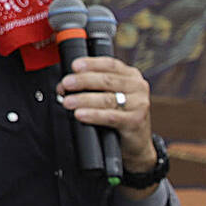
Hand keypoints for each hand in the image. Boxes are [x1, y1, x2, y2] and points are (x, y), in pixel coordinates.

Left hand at [58, 55, 155, 181]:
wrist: (137, 142)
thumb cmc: (121, 115)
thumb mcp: (114, 94)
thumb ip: (97, 84)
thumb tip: (68, 82)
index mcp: (131, 76)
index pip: (110, 64)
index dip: (91, 64)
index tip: (74, 66)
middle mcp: (138, 87)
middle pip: (107, 80)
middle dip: (82, 81)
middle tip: (66, 84)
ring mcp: (139, 104)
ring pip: (107, 99)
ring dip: (84, 99)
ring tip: (68, 101)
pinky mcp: (135, 121)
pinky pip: (110, 117)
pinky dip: (93, 115)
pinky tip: (80, 114)